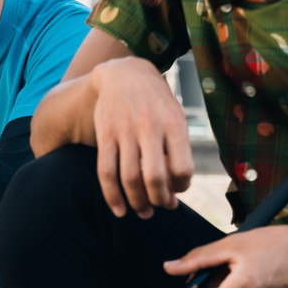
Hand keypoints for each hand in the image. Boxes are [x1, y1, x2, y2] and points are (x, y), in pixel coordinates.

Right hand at [91, 58, 192, 217]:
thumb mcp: (175, 118)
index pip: (182, 169)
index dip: (181, 187)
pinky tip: (119, 209)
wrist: (125, 74)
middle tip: (158, 208)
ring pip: (129, 178)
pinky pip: (106, 172)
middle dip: (158, 201)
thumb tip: (175, 193)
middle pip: (155, 177)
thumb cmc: (156, 104)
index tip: (176, 191)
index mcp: (174, 124)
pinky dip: (112, 196)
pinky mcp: (105, 134)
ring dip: (137, 203)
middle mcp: (150, 127)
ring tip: (142, 212)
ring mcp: (125, 130)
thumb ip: (177, 152)